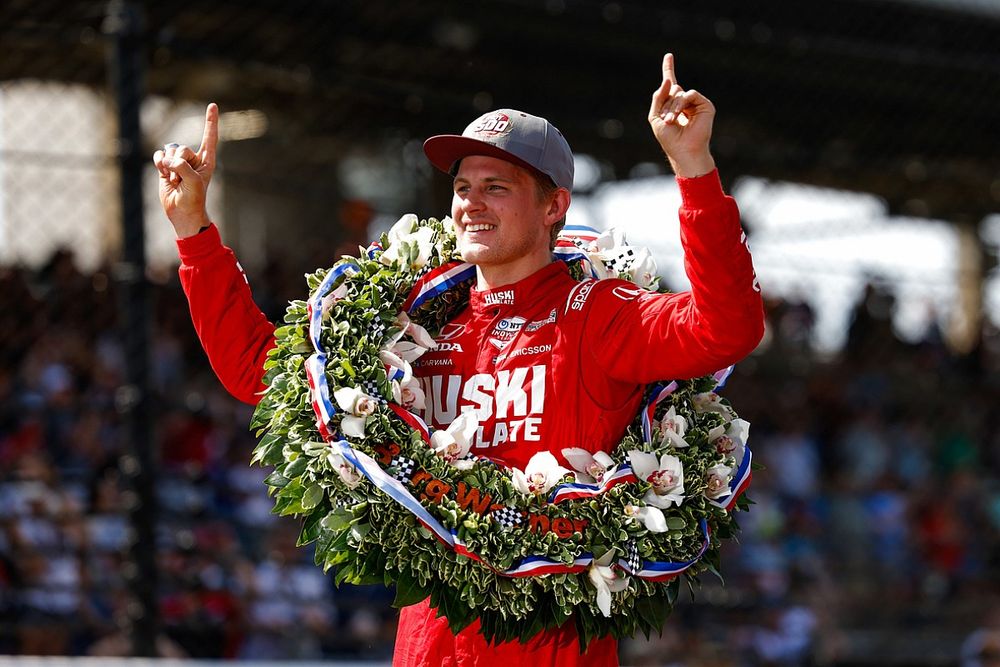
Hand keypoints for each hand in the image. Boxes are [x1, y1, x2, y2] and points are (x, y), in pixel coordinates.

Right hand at [153, 103, 218, 237]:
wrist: (182, 213)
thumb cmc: (194, 198)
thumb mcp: (193, 181)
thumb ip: (182, 166)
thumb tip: (168, 159)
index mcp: (206, 161)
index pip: (209, 137)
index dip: (210, 121)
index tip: (213, 105)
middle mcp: (193, 159)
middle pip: (182, 148)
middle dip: (179, 162)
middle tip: (182, 178)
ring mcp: (179, 163)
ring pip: (169, 152)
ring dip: (168, 166)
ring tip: (174, 180)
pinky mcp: (165, 168)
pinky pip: (159, 156)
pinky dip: (159, 163)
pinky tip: (163, 173)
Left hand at [648, 54, 715, 177]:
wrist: (683, 150)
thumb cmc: (669, 138)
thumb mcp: (655, 117)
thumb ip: (658, 97)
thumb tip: (669, 80)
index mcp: (674, 105)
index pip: (671, 84)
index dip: (669, 69)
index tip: (668, 56)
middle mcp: (686, 102)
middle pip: (672, 90)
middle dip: (666, 105)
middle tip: (667, 121)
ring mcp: (696, 103)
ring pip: (680, 93)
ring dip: (672, 107)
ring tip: (671, 121)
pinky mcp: (705, 106)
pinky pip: (690, 94)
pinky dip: (681, 104)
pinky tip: (679, 117)